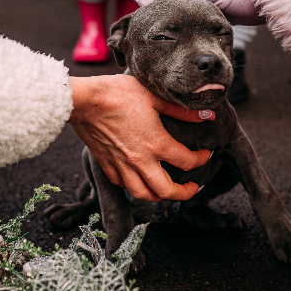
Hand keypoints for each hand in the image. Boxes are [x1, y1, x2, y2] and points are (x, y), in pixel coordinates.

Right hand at [68, 75, 213, 201]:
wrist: (83, 100)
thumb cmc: (117, 93)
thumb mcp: (153, 96)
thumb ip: (181, 110)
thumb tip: (207, 116)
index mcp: (156, 143)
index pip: (186, 161)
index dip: (201, 160)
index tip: (206, 154)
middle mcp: (140, 160)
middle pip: (166, 191)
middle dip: (184, 193)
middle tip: (193, 187)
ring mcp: (121, 165)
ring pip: (143, 194)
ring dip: (158, 196)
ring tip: (167, 190)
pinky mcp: (106, 164)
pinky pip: (122, 184)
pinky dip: (134, 186)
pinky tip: (138, 179)